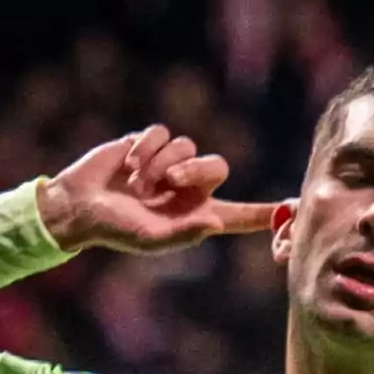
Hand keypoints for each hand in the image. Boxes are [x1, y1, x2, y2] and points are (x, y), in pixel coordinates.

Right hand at [37, 126, 277, 252]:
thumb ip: (185, 233)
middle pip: (216, 165)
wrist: (79, 206)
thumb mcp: (150, 239)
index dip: (265, 213)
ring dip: (161, 162)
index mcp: (197, 214)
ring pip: (187, 146)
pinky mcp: (150, 143)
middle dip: (193, 170)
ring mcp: (170, 163)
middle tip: (166, 183)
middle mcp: (189, 188)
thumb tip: (217, 221)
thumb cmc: (116, 230)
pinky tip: (128, 164)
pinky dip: (145, 149)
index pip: (240, 214)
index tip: (294, 207)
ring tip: (137, 182)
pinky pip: (161, 134)